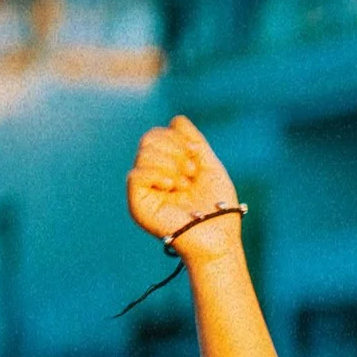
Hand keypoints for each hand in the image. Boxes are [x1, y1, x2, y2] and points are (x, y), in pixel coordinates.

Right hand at [127, 116, 242, 263]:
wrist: (219, 238)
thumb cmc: (220, 208)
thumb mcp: (210, 167)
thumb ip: (194, 142)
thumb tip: (177, 119)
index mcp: (167, 167)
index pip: (158, 134)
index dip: (177, 138)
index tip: (196, 155)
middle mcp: (152, 176)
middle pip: (149, 139)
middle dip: (174, 150)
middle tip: (191, 173)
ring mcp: (144, 190)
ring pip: (143, 154)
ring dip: (171, 164)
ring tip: (184, 184)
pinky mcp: (138, 204)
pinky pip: (136, 175)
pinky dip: (157, 174)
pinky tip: (172, 186)